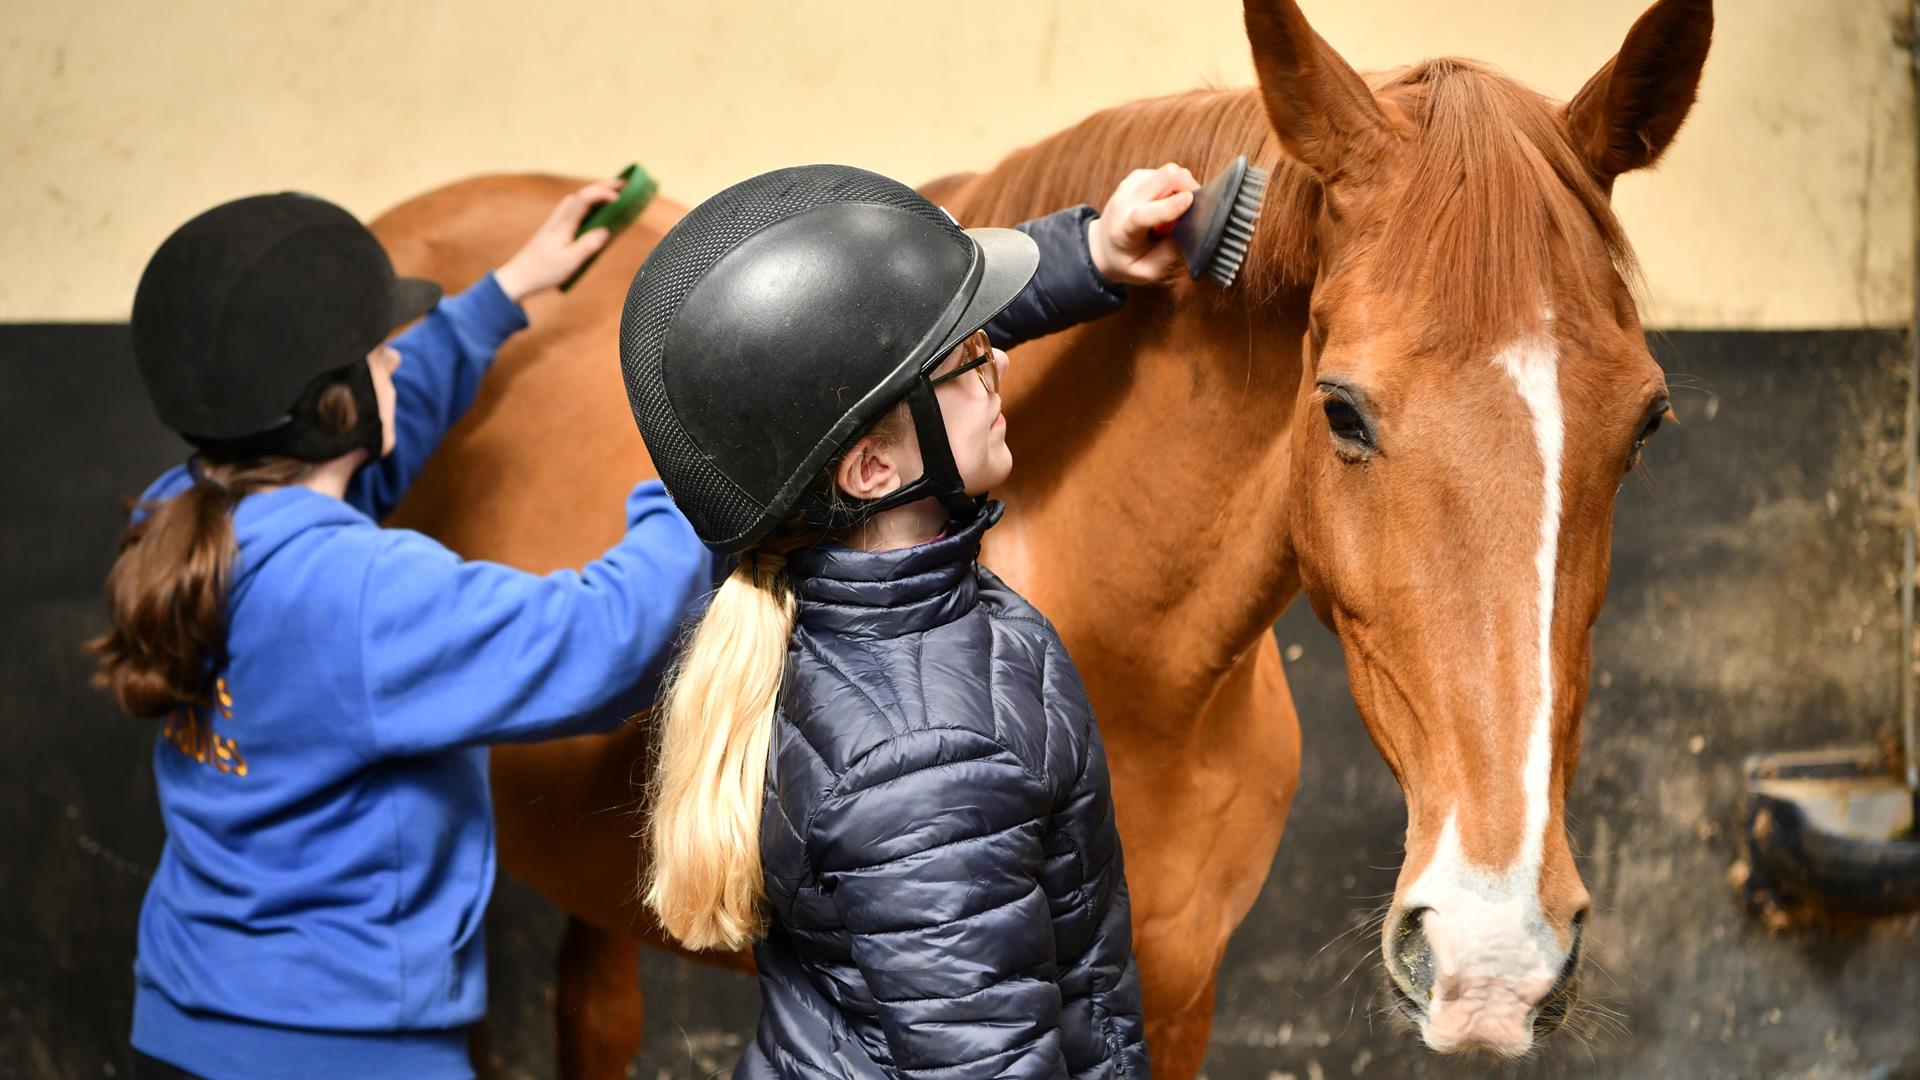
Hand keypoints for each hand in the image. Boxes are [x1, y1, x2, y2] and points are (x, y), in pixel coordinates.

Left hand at [493, 179, 624, 302]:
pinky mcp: (554, 230)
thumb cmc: (543, 272)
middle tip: (623, 185)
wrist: (519, 277)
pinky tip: (594, 211)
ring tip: (612, 195)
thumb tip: (605, 231)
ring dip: (594, 194)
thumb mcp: (570, 262)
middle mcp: (559, 219)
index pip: (584, 198)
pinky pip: (573, 209)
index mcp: (563, 224)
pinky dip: (587, 204)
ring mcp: (555, 223)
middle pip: (581, 194)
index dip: (602, 193)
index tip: (619, 197)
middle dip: (602, 187)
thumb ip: (588, 245)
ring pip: (576, 200)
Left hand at [1087, 163, 1200, 285]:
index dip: (1169, 206)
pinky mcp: (1137, 176)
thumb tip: (1190, 231)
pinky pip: (1166, 173)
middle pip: (1164, 177)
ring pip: (1169, 172)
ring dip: (1182, 188)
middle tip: (1195, 209)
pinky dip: (1175, 186)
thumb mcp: (1147, 271)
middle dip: (1188, 189)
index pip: (1144, 214)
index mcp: (1123, 231)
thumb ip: (1168, 255)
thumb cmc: (1126, 261)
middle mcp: (1124, 202)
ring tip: (1179, 210)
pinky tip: (1169, 202)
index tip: (1189, 201)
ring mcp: (1130, 185)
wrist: (1102, 245)